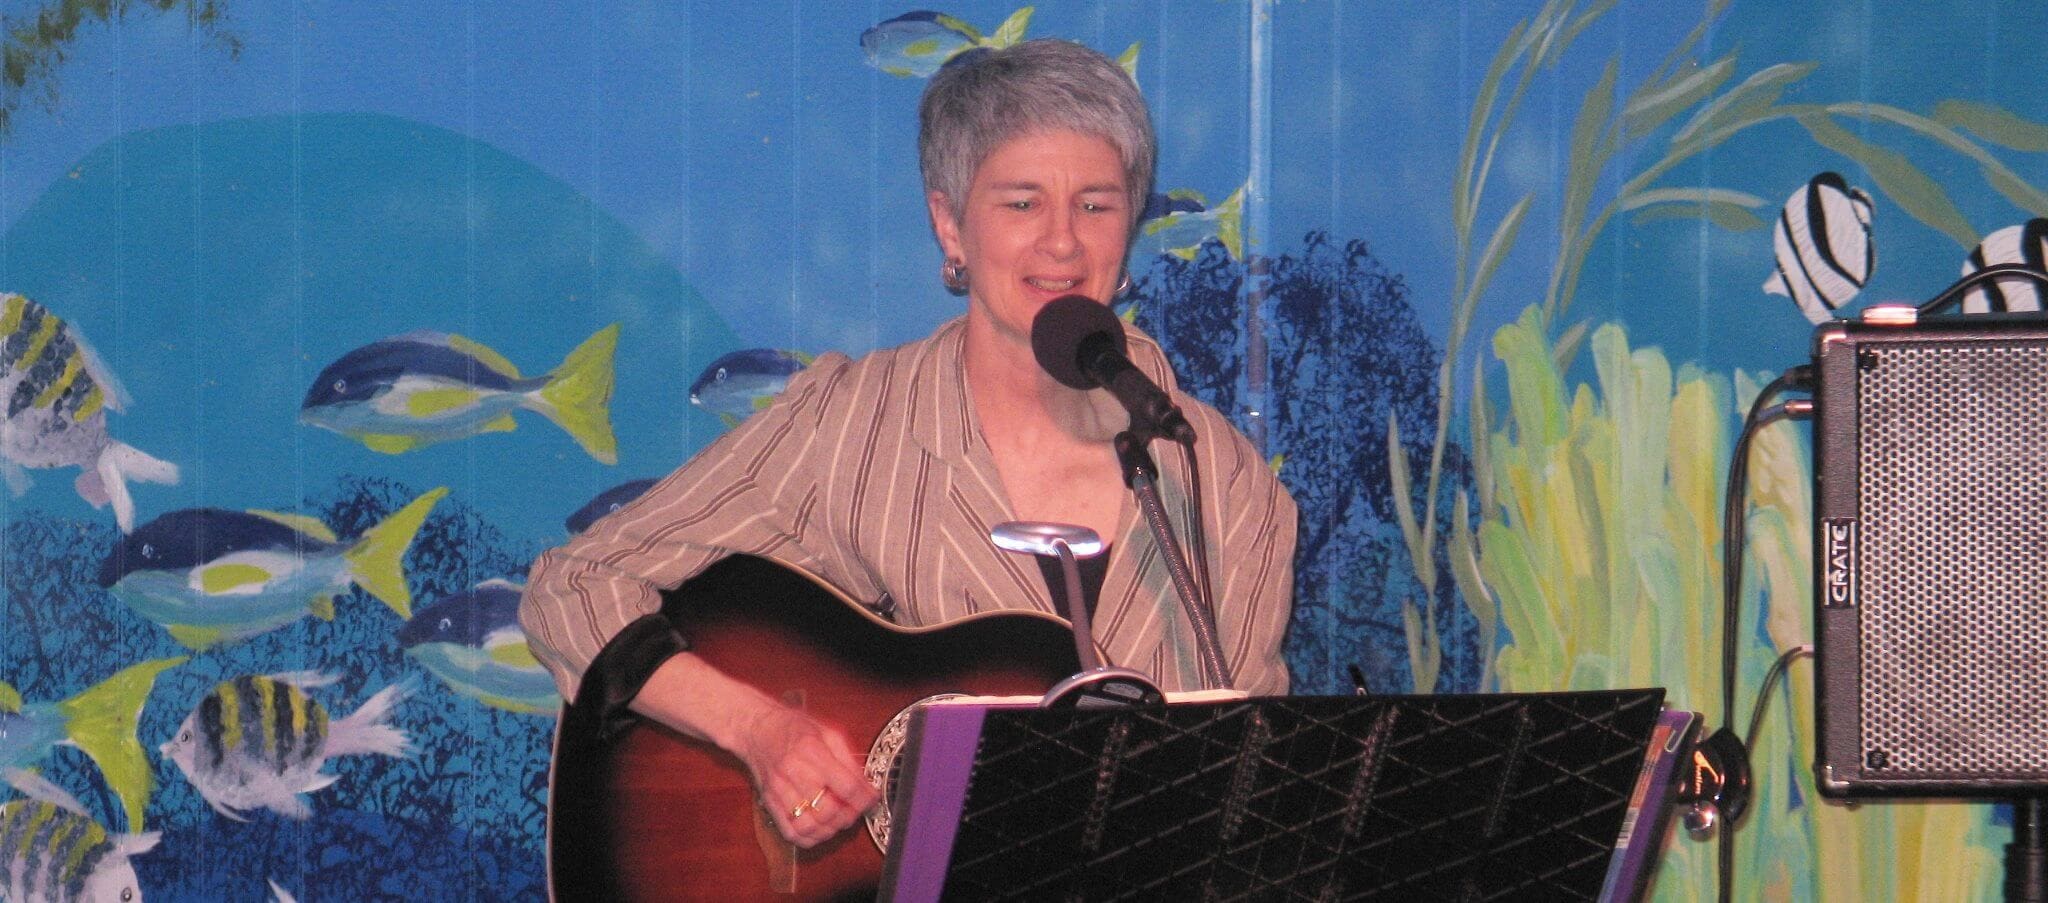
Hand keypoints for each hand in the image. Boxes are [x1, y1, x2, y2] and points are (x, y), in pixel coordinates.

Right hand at [735, 703, 881, 847]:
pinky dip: (809, 837)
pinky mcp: (769, 803)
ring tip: (836, 820)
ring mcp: (779, 790)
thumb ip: (848, 761)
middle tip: (853, 809)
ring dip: (829, 829)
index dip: (864, 798)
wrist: (757, 729)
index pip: (846, 786)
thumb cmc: (793, 728)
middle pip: (828, 811)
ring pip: (810, 826)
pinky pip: (790, 833)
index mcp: (812, 751)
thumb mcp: (828, 733)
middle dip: (848, 816)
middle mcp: (794, 772)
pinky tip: (818, 827)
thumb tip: (866, 787)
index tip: (871, 799)